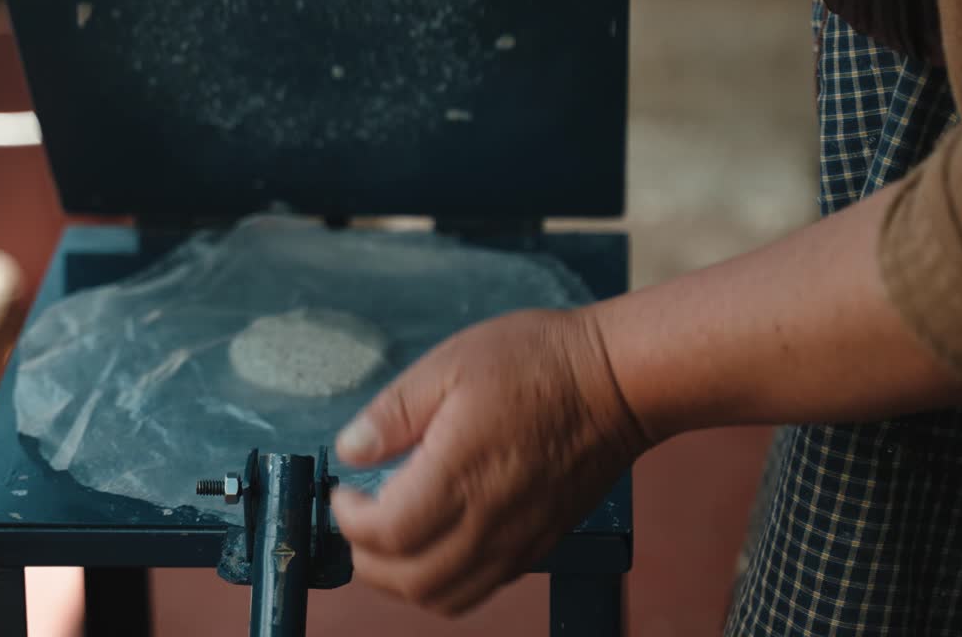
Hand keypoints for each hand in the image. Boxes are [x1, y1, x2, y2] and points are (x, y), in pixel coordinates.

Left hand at [330, 308, 649, 615]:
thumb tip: (352, 449)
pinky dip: (443, 583)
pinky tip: (436, 543)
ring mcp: (517, 540)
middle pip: (408, 581)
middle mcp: (488, 521)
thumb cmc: (538, 364)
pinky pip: (480, 589)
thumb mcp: (450, 364)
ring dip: (402, 580)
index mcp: (459, 475)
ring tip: (391, 539)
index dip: (350, 521)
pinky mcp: (539, 544)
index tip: (345, 492)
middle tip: (359, 518)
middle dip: (367, 558)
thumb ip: (393, 412)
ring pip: (444, 598)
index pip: (386, 535)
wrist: (616, 382)